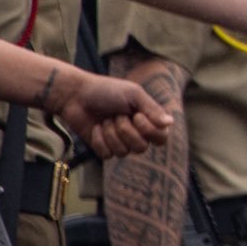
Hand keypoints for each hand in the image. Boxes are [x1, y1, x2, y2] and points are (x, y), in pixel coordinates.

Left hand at [54, 72, 174, 157]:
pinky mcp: (104, 148)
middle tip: (117, 116)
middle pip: (141, 148)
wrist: (76, 96)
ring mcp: (120, 142)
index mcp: (148, 119)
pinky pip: (107, 155)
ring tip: (105, 120)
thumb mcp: (133, 94)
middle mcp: (137, 133)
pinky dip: (100, 140)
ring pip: (123, 152)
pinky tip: (96, 128)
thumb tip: (169, 124)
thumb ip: (152, 109)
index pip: (161, 137)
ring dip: (111, 134)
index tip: (137, 115)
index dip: (150, 131)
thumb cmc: (106, 91)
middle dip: (126, 131)